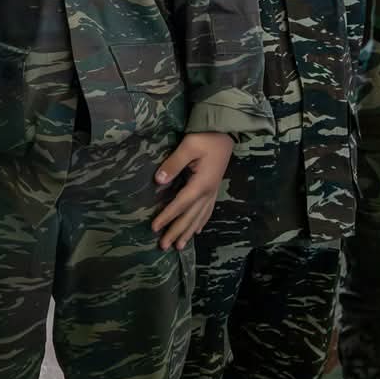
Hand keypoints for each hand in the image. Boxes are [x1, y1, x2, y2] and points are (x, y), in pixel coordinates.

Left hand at [151, 132, 231, 250]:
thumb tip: (159, 180)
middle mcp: (208, 192)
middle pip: (190, 216)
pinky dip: (201, 222)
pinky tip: (197, 230)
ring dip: (188, 232)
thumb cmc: (206, 137)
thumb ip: (174, 163)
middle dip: (176, 232)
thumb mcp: (188, 146)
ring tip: (179, 246)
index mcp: (201, 184)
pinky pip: (207, 210)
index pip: (180, 204)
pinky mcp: (214, 188)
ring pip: (199, 217)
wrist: (225, 131)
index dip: (167, 217)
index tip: (154, 228)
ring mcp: (212, 191)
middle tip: (164, 246)